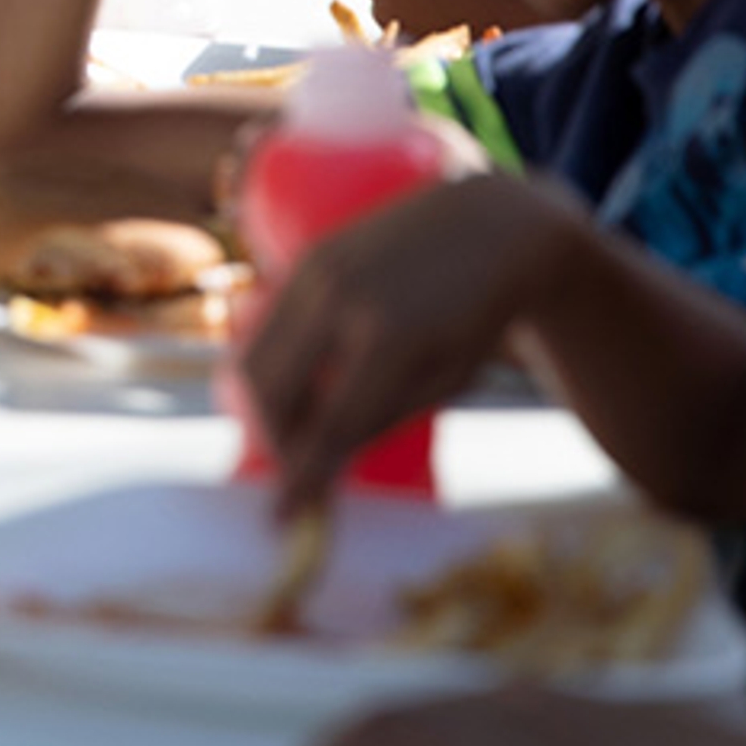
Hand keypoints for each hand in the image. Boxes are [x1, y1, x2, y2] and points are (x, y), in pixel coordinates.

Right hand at [240, 174, 571, 509]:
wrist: (490, 226)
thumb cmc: (478, 317)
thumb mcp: (445, 382)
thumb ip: (379, 420)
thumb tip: (319, 464)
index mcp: (388, 342)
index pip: (326, 427)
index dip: (300, 480)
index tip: (282, 519)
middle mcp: (342, 300)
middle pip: (272, 392)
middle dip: (274, 443)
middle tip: (296, 469)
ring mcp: (318, 271)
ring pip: (254, 357)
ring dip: (262, 406)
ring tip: (297, 430)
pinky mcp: (308, 255)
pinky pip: (266, 324)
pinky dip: (268, 365)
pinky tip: (297, 385)